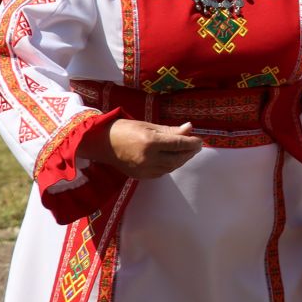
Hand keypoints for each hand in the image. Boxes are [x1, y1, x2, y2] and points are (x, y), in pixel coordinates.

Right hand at [82, 119, 202, 179]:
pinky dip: (170, 166)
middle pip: (177, 158)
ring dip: (181, 160)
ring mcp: (143, 169)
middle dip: (189, 152)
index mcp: (150, 142)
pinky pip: (162, 172)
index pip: (179, 144)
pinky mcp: (140, 176)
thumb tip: (190, 128)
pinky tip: (173, 158)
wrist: (101, 143)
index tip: (199, 140)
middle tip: (195, 146)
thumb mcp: (148, 126)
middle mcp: (148, 158)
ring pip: (171, 167)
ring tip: (186, 151)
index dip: (192, 143)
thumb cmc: (125, 129)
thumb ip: (170, 130)